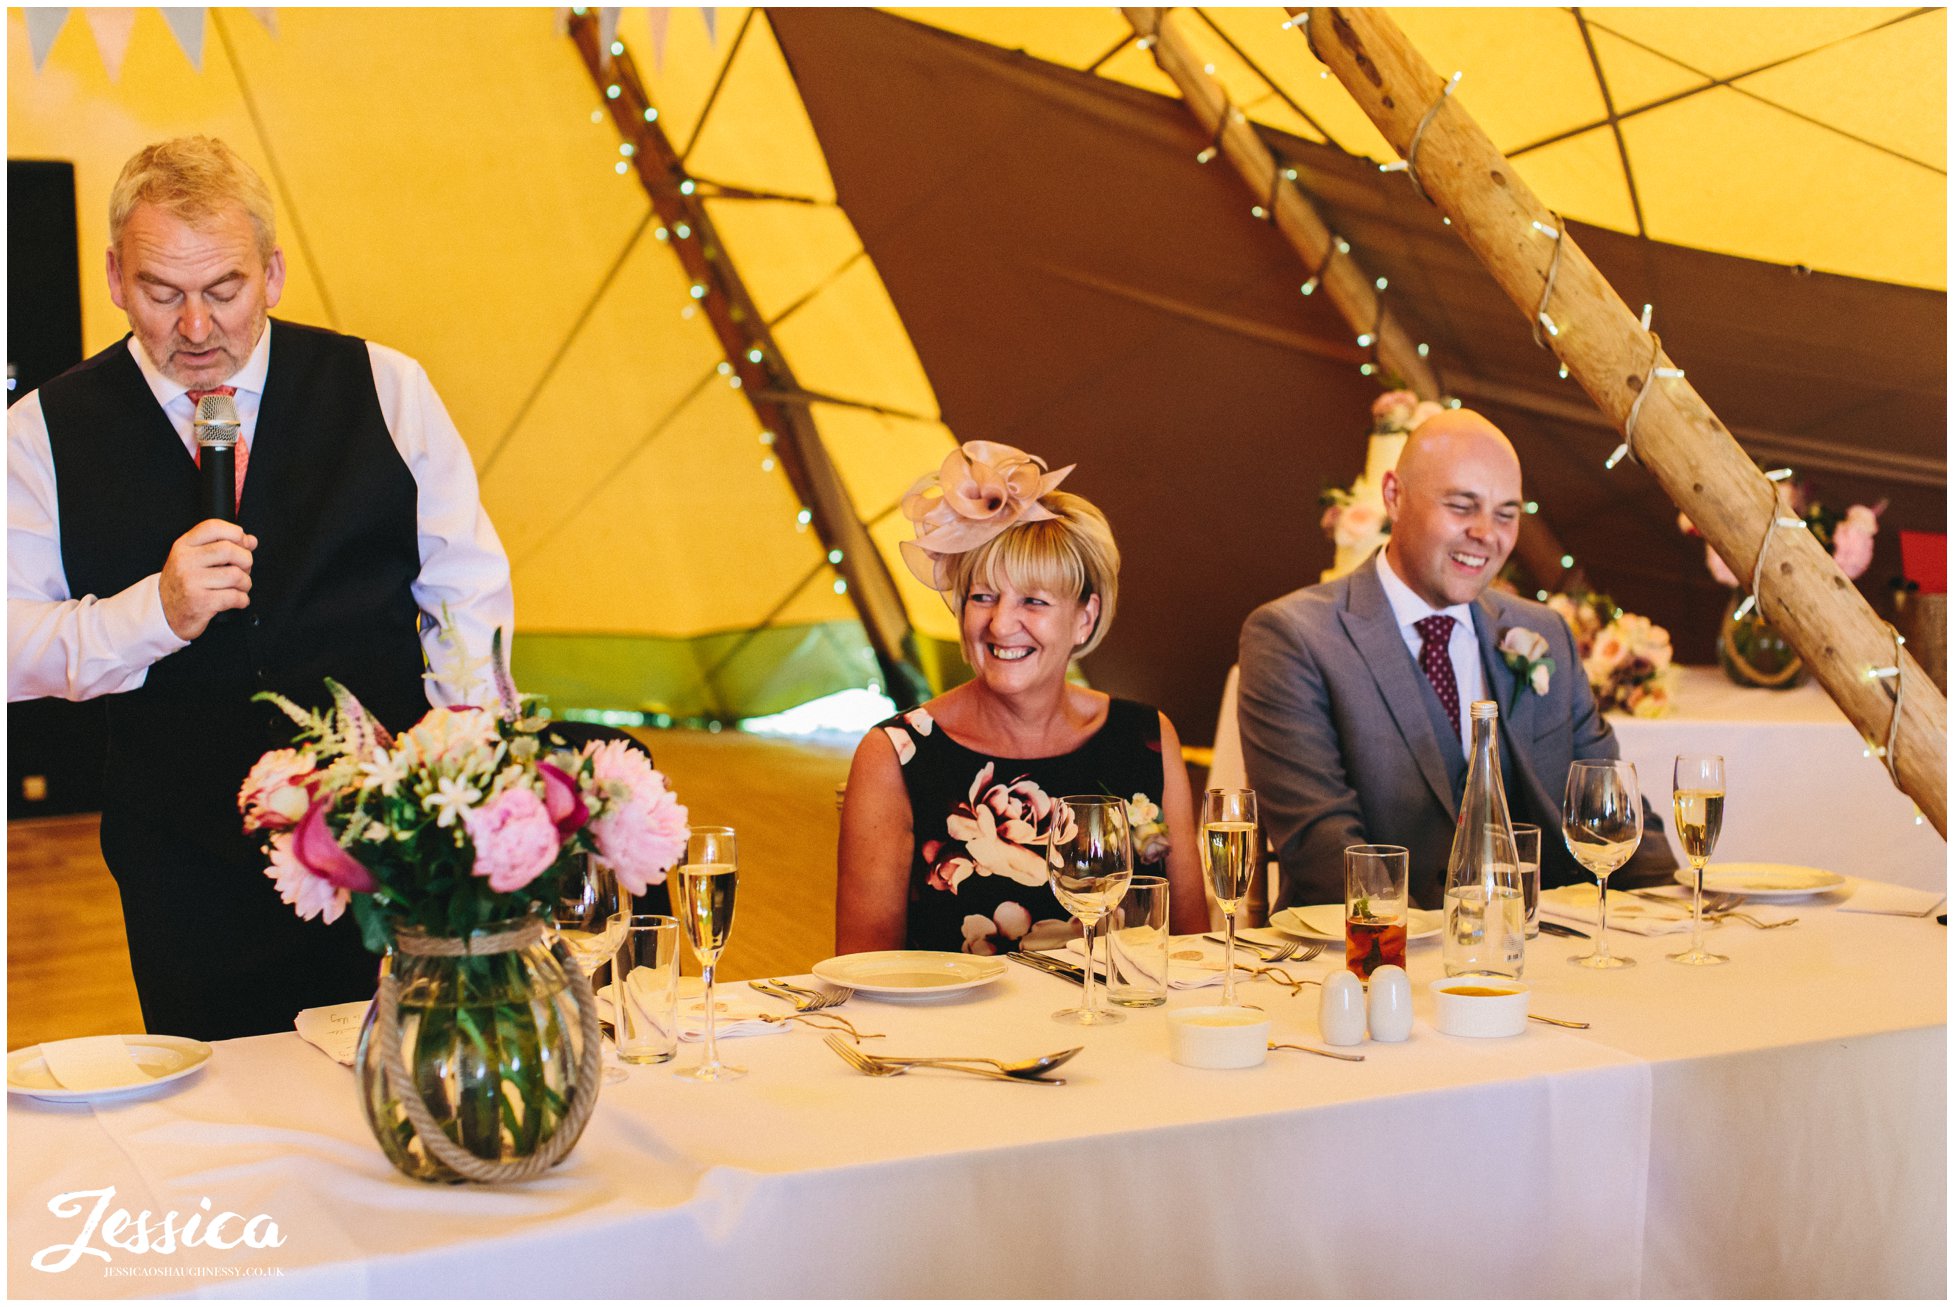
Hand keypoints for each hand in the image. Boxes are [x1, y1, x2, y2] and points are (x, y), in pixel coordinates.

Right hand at [160, 519, 256, 640]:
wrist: (164, 611)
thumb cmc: (184, 583)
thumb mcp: (194, 558)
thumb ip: (221, 545)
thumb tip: (250, 540)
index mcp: (184, 546)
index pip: (213, 527)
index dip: (235, 533)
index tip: (243, 543)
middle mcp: (185, 561)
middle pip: (229, 550)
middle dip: (246, 560)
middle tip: (244, 569)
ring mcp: (192, 582)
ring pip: (235, 575)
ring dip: (246, 583)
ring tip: (240, 587)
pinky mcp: (201, 602)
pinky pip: (235, 597)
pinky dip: (243, 599)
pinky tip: (237, 600)